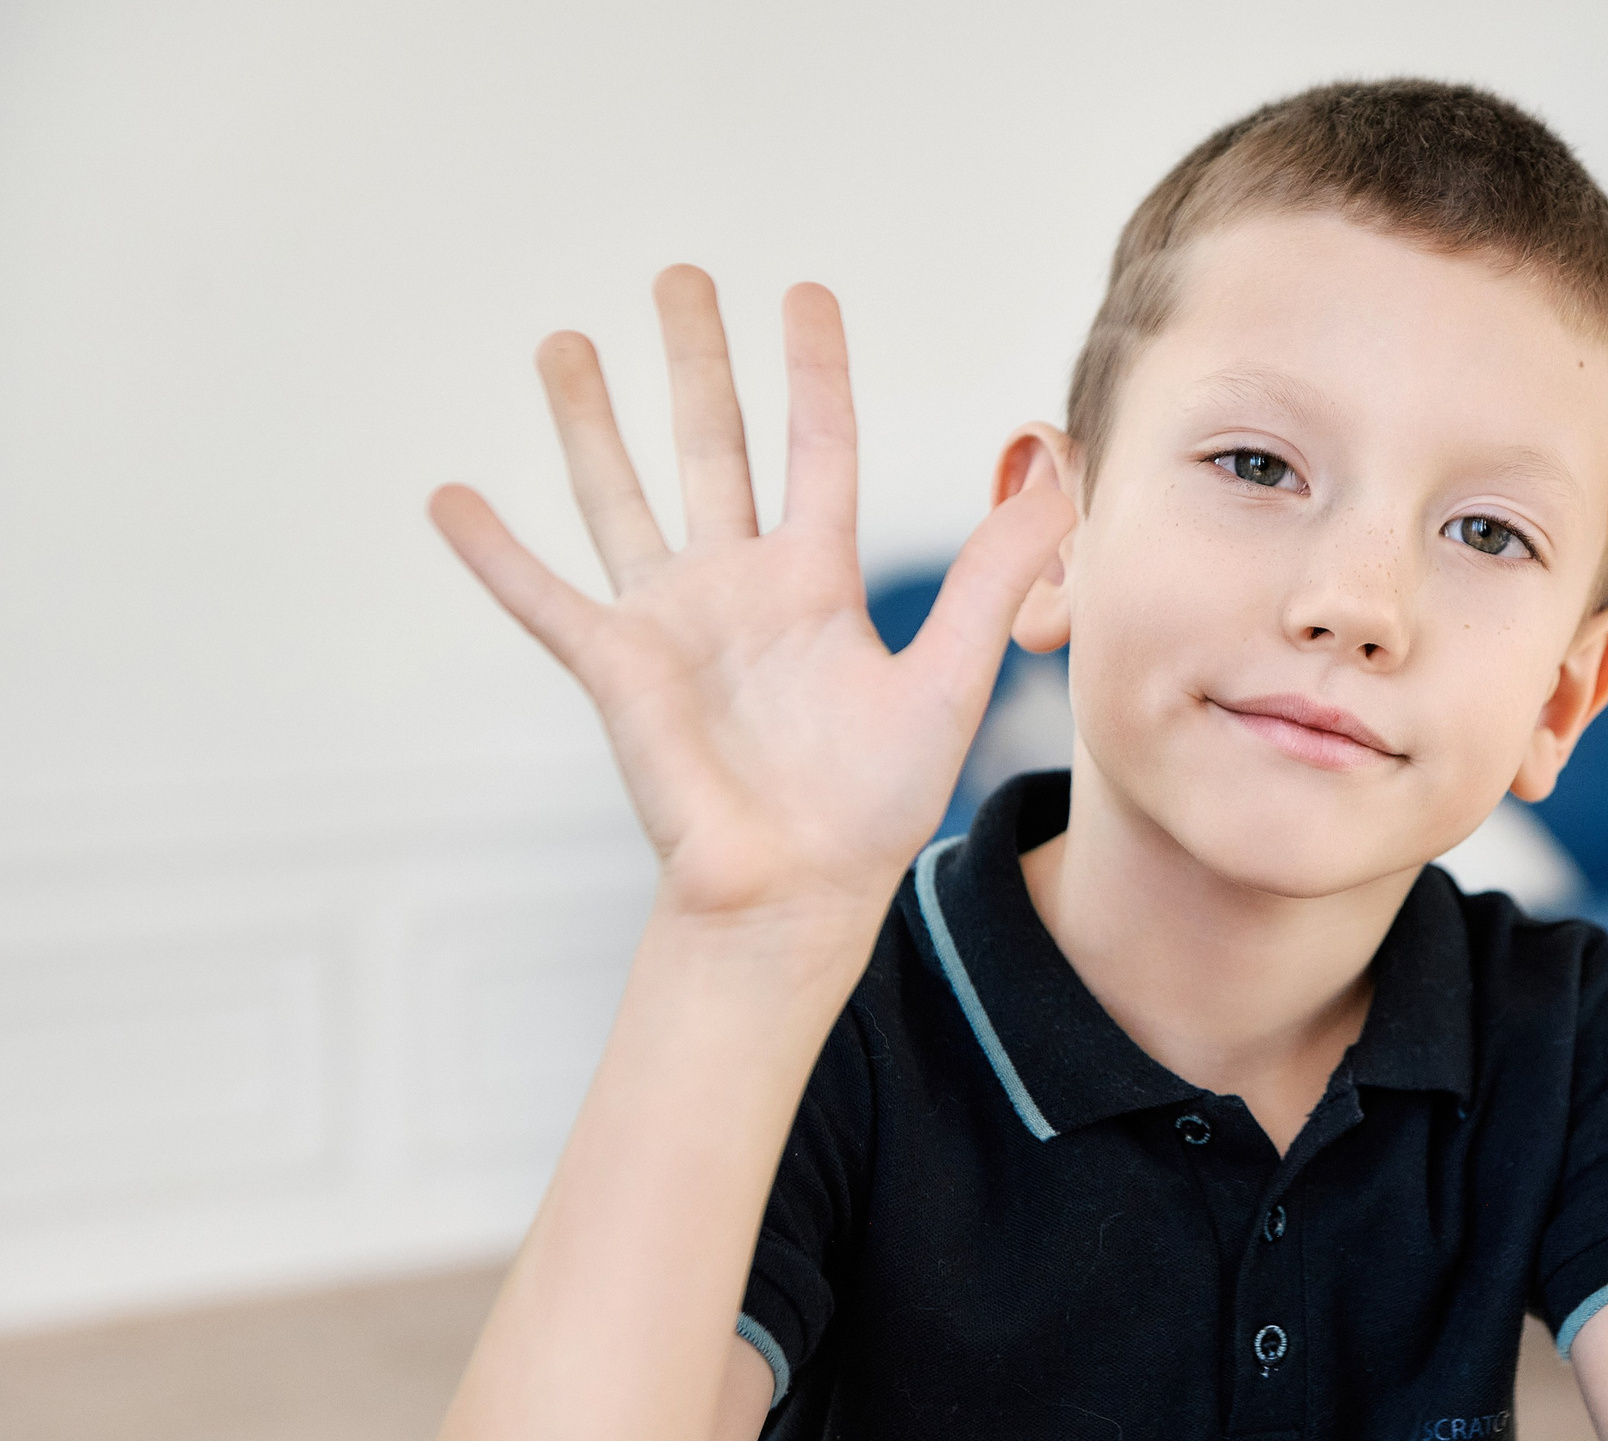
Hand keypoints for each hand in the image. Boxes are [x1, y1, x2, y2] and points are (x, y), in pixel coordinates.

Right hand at [431, 267, 1073, 928]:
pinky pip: (542, 600)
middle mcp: (739, 585)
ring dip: (588, 420)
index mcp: (817, 581)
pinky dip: (494, 552)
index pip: (818, 447)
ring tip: (562, 341)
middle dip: (695, 360)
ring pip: (621, 494)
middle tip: (679, 276)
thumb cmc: (870, 806)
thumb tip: (1056, 485)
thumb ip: (991, 579)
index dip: (814, 371)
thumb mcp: (947, 679)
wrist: (798, 895)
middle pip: (711, 444)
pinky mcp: (616, 668)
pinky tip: (448, 496)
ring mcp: (670, 621)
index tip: (802, 293)